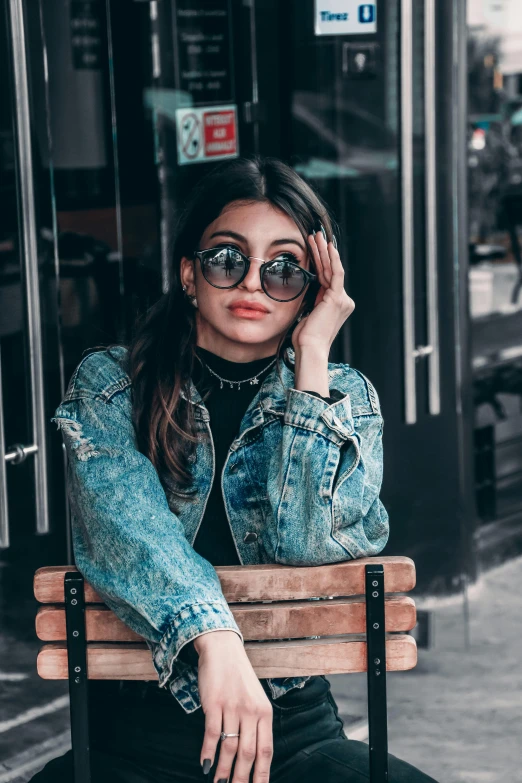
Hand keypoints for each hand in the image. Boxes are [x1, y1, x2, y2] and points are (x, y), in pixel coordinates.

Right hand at [194, 630, 273, 782]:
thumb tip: (253, 757)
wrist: (222, 649)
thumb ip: (256, 724)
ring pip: (230, 747)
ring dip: (223, 771)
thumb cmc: (238, 677)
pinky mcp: (214, 703)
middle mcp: (251, 711)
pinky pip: (212, 733)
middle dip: (242, 779)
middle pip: (248, 754)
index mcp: (265, 712)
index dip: (262, 775)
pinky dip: (208, 752)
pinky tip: (205, 765)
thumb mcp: (255, 699)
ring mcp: (232, 707)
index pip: (266, 751)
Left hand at [291, 230, 354, 353]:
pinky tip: (326, 246)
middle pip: (330, 271)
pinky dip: (331, 259)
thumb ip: (311, 302)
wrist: (310, 348)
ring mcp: (341, 299)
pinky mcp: (337, 298)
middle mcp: (342, 301)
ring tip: (316, 236)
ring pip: (332, 269)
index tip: (314, 248)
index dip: (321, 262)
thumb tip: (306, 291)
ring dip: (323, 251)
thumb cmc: (305, 339)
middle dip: (322, 252)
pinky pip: (335, 274)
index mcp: (335, 305)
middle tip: (316, 235)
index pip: (327, 278)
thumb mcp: (307, 315)